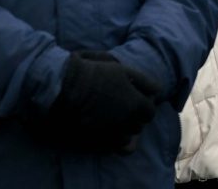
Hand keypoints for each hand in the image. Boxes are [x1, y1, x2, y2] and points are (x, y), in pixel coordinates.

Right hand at [35, 51, 159, 152]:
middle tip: (120, 104)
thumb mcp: (122, 70)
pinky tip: (100, 126)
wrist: (61, 88)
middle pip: (138, 126)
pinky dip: (109, 139)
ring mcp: (109, 135)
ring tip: (110, 116)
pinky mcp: (93, 143)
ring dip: (122, 129)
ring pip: (125, 138)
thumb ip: (143, 81)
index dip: (144, 104)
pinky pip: (109, 147)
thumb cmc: (92, 74)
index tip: (134, 97)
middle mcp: (125, 123)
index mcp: (135, 105)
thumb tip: (156, 90)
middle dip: (134, 116)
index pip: (150, 112)